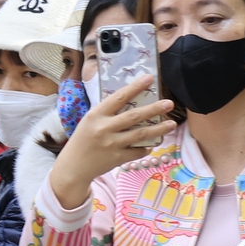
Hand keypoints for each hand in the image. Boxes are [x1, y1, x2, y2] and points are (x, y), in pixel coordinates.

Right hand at [46, 76, 176, 208]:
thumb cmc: (83, 139)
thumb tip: (131, 99)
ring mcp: (112, 145)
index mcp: (96, 115)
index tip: (149, 78)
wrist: (73, 167)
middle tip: (169, 103)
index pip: (118, 97)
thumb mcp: (90, 120)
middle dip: (154, 109)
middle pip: (134, 116)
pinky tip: (153, 144)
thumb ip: (107, 112)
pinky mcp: (117, 159)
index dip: (135, 87)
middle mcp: (104, 128)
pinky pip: (137, 151)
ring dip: (158, 129)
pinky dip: (146, 147)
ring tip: (172, 123)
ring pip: (140, 135)